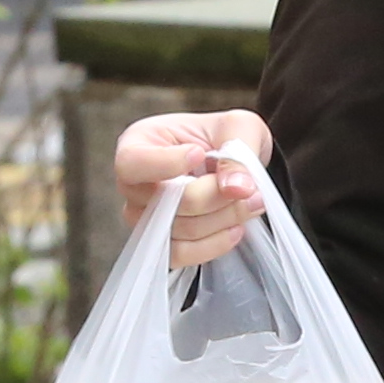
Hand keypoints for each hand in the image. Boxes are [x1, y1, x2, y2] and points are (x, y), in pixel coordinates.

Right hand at [114, 109, 275, 265]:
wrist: (232, 164)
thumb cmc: (226, 136)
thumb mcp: (240, 127)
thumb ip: (237, 153)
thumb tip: (235, 187)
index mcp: (139, 142)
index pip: (132, 162)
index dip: (166, 164)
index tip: (200, 154)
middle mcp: (133, 183)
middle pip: (162, 201)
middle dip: (213, 196)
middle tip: (250, 188)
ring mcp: (143, 216)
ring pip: (176, 230)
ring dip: (221, 219)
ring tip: (252, 203)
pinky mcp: (161, 242)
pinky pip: (179, 255)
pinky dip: (213, 244)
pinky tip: (236, 227)